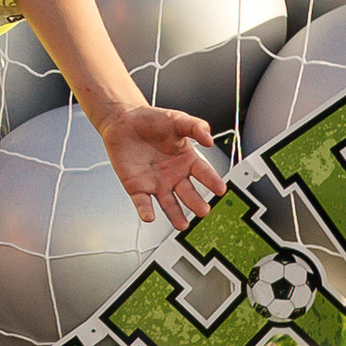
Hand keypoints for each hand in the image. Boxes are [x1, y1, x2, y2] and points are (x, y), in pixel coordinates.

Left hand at [95, 101, 223, 228]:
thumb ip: (195, 127)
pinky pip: (142, 202)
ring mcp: (156, 183)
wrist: (124, 121)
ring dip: (175, 214)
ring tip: (183, 225)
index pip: (204, 173)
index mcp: (187, 160)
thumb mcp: (177, 120)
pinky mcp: (137, 187)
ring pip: (168, 203)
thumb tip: (209, 139)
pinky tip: (150, 216)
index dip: (212, 181)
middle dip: (196, 202)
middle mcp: (174, 176)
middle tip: (204, 210)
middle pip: (188, 193)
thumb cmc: (152, 121)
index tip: (221, 190)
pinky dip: (146, 210)